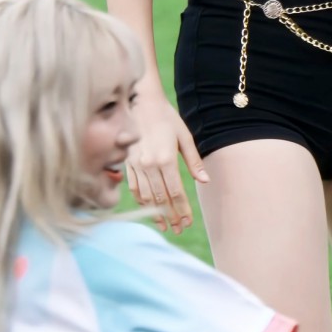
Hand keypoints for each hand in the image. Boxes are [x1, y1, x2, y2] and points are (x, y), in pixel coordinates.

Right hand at [125, 93, 208, 233]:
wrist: (140, 102)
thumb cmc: (166, 118)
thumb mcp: (184, 137)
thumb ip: (194, 161)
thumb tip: (204, 181)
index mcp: (166, 159)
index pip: (176, 192)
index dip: (182, 210)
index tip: (188, 222)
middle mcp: (149, 165)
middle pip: (161, 199)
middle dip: (171, 216)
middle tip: (179, 229)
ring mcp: (136, 165)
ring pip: (147, 197)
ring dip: (156, 213)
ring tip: (165, 226)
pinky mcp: (127, 163)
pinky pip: (134, 188)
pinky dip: (142, 201)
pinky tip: (149, 209)